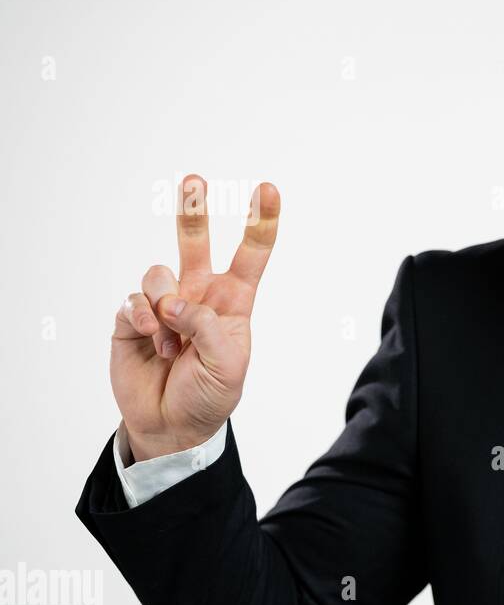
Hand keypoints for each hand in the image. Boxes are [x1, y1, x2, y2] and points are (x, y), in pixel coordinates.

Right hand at [111, 175, 279, 462]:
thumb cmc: (209, 395)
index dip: (261, 223)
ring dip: (164, 307)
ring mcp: (164, 304)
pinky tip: (153, 342)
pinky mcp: (133, 316)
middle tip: (195, 180)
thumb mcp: (228, 366)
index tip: (269, 189)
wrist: (171, 424)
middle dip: (194, 209)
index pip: (250, 256)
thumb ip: (208, 328)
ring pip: (158, 274)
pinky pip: (135, 299)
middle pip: (194, 243)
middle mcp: (198, 295)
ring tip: (172, 343)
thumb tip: (175, 302)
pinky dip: (144, 319)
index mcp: (233, 303)